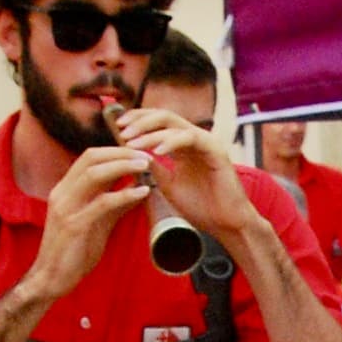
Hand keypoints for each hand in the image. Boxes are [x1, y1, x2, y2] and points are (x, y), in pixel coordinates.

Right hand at [21, 142, 153, 303]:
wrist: (50, 279)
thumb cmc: (73, 253)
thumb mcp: (97, 223)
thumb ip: (114, 205)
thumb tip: (137, 187)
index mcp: (65, 190)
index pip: (90, 157)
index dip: (116, 151)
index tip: (139, 155)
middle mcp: (62, 193)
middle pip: (92, 157)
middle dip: (121, 153)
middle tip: (146, 156)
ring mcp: (66, 207)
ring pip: (95, 173)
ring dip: (123, 166)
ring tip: (145, 166)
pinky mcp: (74, 225)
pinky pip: (101, 202)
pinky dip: (124, 194)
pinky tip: (142, 192)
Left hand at [112, 105, 259, 240]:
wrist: (225, 225)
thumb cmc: (201, 208)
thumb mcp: (168, 186)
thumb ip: (154, 169)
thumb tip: (133, 156)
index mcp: (183, 145)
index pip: (158, 123)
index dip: (137, 121)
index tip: (116, 127)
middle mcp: (194, 139)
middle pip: (164, 116)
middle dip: (140, 120)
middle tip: (121, 129)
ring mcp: (206, 142)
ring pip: (174, 124)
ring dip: (150, 132)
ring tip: (131, 142)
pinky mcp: (216, 151)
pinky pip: (190, 138)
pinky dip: (171, 142)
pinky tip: (156, 152)